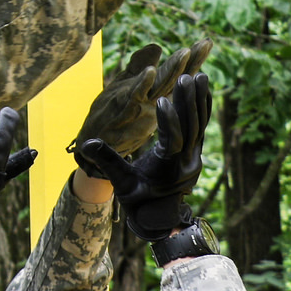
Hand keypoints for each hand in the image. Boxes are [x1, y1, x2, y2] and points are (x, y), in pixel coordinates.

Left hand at [72, 40, 212, 163]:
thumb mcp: (126, 83)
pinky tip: (150, 70)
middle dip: (191, 61)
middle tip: (206, 43)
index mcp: (155, 96)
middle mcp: (153, 103)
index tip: (207, 42)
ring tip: (185, 52)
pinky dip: (142, 83)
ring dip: (172, 70)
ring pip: (160, 87)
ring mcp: (140, 108)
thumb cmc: (111, 114)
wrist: (93, 145)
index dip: (193, 59)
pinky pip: (134, 96)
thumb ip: (139, 66)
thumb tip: (157, 46)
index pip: (178, 74)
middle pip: (175, 79)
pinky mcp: (123, 112)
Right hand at [73, 72, 211, 241]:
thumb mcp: (119, 184)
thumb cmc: (135, 199)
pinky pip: (202, 126)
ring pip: (201, 125)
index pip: (174, 142)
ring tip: (199, 75)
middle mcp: (189, 163)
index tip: (162, 100)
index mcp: (170, 170)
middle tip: (185, 77)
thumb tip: (88, 144)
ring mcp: (196, 157)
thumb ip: (107, 162)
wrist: (157, 215)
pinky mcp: (196, 151)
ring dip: (199, 100)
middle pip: (193, 129)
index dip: (170, 121)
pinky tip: (203, 89)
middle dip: (188, 102)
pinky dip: (202, 106)